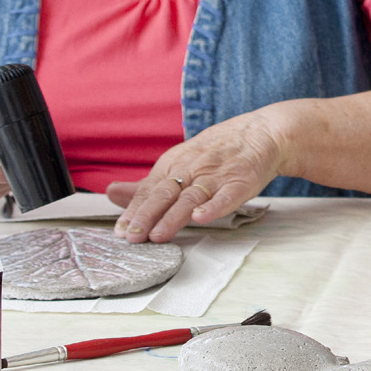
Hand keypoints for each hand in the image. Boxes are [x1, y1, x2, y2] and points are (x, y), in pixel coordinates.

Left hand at [107, 111, 283, 242]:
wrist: (259, 133)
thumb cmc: (215, 152)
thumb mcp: (177, 162)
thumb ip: (146, 184)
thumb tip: (111, 193)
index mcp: (173, 164)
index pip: (148, 190)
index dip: (133, 210)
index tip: (120, 231)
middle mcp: (191, 170)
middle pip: (165, 194)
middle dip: (147, 215)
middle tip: (132, 236)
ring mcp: (216, 177)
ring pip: (191, 198)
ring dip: (173, 217)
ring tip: (159, 235)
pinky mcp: (240, 183)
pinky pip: (226, 196)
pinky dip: (213, 207)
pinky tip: (201, 217)